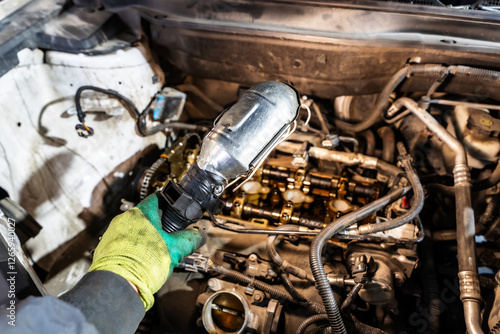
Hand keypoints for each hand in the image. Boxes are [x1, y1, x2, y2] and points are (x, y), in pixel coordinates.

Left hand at [88, 193, 203, 309]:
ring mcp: (113, 233)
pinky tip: (142, 258)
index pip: (157, 198)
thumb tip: (200, 235)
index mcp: (141, 214)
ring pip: (134, 229)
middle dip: (158, 223)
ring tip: (155, 249)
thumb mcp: (175, 250)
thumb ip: (190, 239)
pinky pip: (123, 241)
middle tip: (169, 234)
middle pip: (145, 215)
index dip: (168, 202)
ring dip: (145, 235)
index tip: (174, 208)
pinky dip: (134, 246)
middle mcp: (124, 219)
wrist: (118, 285)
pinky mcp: (106, 247)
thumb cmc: (144, 264)